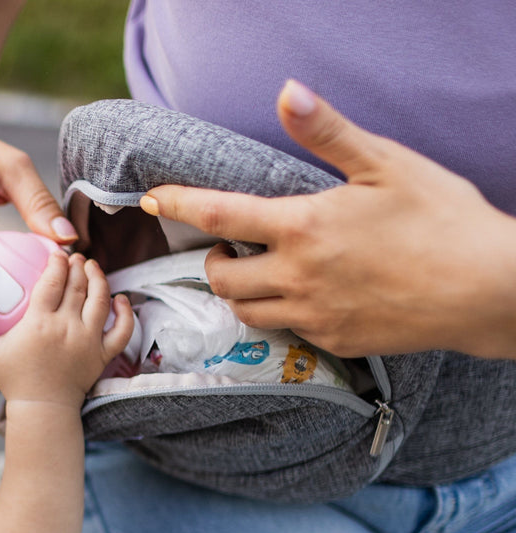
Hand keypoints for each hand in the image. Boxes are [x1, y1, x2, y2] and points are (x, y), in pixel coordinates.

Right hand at [0, 251, 133, 406]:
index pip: (53, 280)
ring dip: (99, 279)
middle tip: (76, 256)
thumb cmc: (15, 381)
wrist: (42, 411)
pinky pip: (122, 329)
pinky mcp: (102, 355)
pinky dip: (125, 312)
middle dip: (78, 265)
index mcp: (40, 322)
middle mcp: (68, 327)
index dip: (56, 261)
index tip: (56, 253)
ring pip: (102, 299)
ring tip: (94, 268)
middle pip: (78, 284)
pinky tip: (121, 299)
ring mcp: (89, 340)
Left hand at [140, 80, 515, 360]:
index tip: (150, 200)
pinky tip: (304, 294)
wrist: (484, 288)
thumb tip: (287, 92)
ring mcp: (311, 314)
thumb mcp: (385, 164)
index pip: (217, 214)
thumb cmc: (440, 218)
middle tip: (233, 244)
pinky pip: (284, 330)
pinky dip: (279, 312)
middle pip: (220, 277)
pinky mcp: (330, 340)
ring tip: (262, 270)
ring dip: (240, 291)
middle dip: (214, 260)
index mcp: (303, 226)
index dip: (176, 204)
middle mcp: (296, 276)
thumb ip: (328, 133)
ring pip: (245, 311)